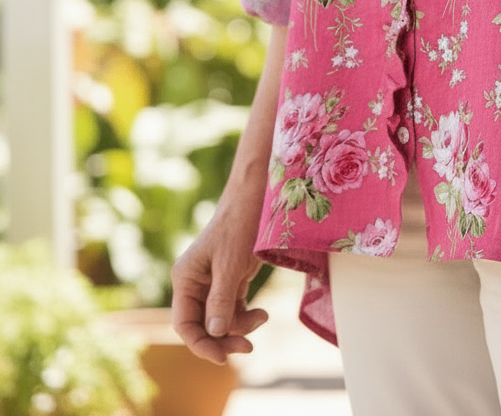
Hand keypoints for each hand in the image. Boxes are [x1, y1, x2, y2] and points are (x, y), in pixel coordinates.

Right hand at [170, 199, 268, 364]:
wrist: (257, 196)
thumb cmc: (241, 224)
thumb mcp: (231, 263)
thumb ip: (221, 298)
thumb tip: (214, 333)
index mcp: (185, 278)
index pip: (185, 323)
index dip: (200, 344)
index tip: (223, 358)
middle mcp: (195, 283)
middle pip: (203, 325)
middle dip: (223, 338)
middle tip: (248, 348)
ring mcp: (213, 282)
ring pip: (220, 319)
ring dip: (240, 326)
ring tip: (263, 317)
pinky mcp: (231, 279)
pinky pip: (234, 308)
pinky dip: (246, 315)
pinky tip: (262, 313)